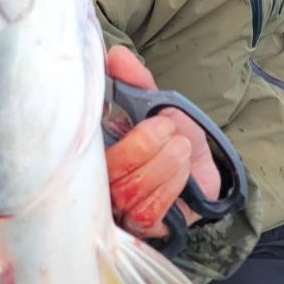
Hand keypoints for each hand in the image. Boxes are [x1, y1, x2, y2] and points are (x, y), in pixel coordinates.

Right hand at [104, 46, 220, 239]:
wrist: (201, 167)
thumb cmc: (169, 134)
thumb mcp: (154, 103)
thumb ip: (135, 81)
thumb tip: (115, 55)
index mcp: (92, 152)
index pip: (82, 149)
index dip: (114, 137)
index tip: (149, 118)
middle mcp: (97, 185)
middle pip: (109, 174)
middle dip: (145, 146)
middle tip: (168, 128)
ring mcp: (117, 210)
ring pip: (130, 192)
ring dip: (165, 163)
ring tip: (180, 146)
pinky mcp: (141, 227)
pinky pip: (149, 210)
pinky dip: (171, 184)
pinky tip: (183, 169)